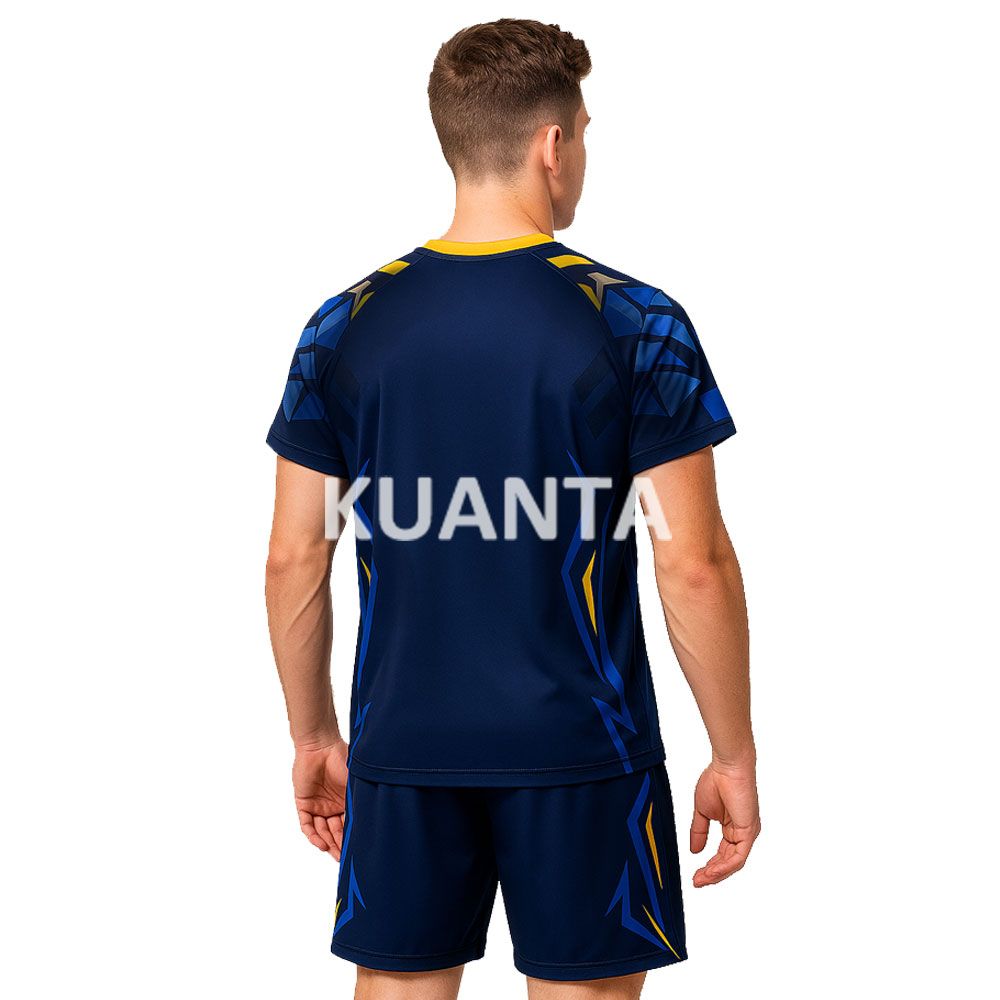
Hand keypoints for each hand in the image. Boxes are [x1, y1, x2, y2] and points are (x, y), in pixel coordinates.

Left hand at [292, 739, 348, 859]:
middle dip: (340, 845)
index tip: (358, 850)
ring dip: (328, 842)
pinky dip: (314, 835)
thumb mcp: (354, 783)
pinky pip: (307, 824)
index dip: (352, 837)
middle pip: (335, 831)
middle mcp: (332, 806)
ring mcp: (318, 805)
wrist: (320, 745)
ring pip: (322, 830)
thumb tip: (369, 821)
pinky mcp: (304, 803)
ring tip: (335, 853)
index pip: (349, 824)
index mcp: (346, 800)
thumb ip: (358, 800)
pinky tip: (321, 844)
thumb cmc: (341, 758)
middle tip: (346, 858)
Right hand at [690, 758, 760, 886]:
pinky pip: (738, 856)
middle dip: (712, 874)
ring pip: (733, 862)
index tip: (695, 874)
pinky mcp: (749, 831)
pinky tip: (711, 871)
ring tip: (701, 879)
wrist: (727, 766)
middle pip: (728, 862)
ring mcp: (747, 833)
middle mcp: (742, 833)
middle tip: (697, 881)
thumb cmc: (717, 780)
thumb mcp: (702, 811)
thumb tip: (694, 850)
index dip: (709, 866)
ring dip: (717, 873)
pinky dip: (724, 866)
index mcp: (733, 827)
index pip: (722, 854)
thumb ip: (699, 831)